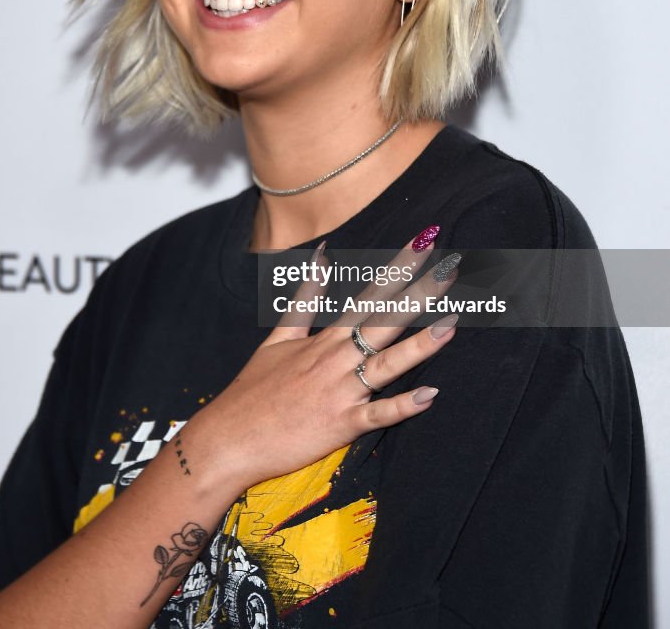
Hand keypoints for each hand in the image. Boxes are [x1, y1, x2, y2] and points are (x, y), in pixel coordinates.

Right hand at [186, 230, 460, 491]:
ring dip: (419, 345)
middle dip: (420, 293)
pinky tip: (429, 395)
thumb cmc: (253, 390)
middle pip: (384, 320)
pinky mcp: (339, 425)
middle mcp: (335, 359)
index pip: (370, 294)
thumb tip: (322, 256)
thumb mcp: (277, 336)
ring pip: (385, 364)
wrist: (229, 438)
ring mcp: (339, 391)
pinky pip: (376, 415)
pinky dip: (401, 407)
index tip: (425, 243)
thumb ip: (305, 297)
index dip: (400, 268)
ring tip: (451, 324)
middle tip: (451, 268)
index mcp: (324, 339)